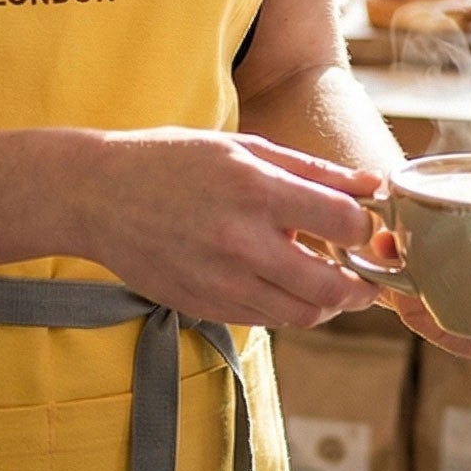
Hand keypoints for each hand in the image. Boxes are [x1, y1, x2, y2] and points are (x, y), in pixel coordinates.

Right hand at [78, 128, 386, 331]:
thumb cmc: (171, 161)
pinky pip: (267, 321)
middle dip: (360, 285)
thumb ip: (310, 170)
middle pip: (333, 287)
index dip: (364, 227)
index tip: (361, 224)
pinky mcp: (206, 306)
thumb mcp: (242, 148)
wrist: (97, 196)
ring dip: (324, 303)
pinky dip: (284, 308)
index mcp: (256, 190)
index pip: (345, 224)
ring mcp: (223, 281)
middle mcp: (242, 241)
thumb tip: (372, 185)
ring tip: (320, 280)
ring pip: (304, 314)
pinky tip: (276, 282)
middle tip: (361, 276)